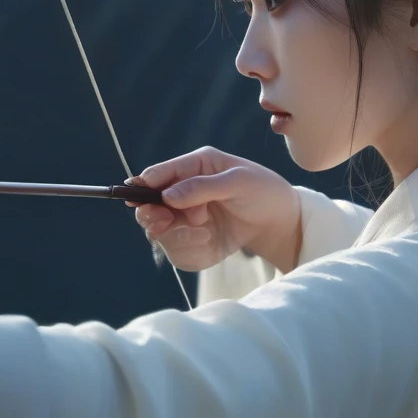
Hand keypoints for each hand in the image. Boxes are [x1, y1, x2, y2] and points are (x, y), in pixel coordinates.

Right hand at [133, 147, 301, 275]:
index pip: (159, 174)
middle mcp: (183, 192)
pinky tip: (209, 242)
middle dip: (154, 215)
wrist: (281, 222)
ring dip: (176, 234)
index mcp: (194, 166)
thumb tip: (168, 196)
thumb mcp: (239, 182)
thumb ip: (202, 187)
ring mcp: (186, 218)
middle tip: (164, 221)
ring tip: (204, 232)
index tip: (137, 194)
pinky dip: (188, 250)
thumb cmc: (263, 192)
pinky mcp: (193, 241)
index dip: (144, 184)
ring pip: (159, 232)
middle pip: (149, 206)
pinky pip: (177, 251)